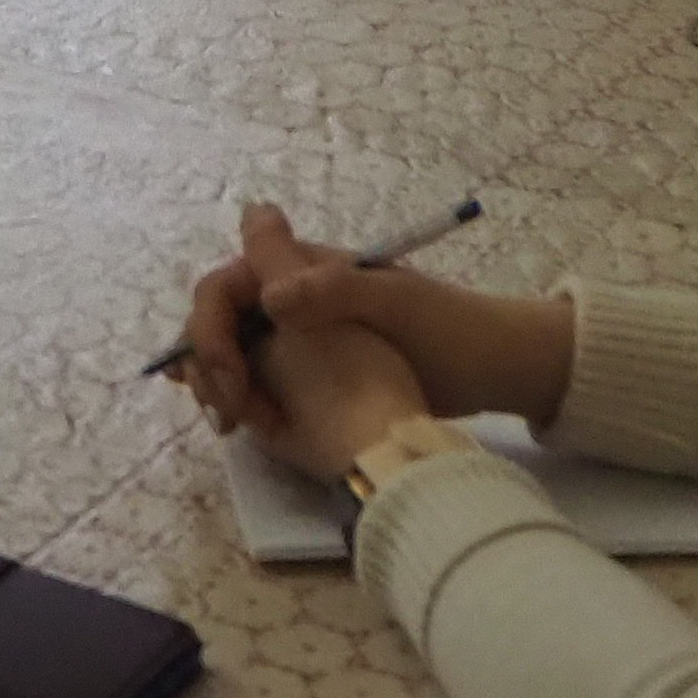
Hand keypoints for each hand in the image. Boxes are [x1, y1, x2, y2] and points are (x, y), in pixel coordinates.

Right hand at [171, 202, 577, 482]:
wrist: (488, 372)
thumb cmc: (443, 328)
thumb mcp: (389, 302)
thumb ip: (329, 290)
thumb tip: (269, 295)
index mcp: (302, 269)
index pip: (228, 283)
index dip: (212, 324)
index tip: (227, 371)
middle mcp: (292, 299)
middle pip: (220, 321)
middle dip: (209, 361)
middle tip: (226, 411)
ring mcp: (299, 340)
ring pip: (233, 356)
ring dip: (220, 385)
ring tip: (231, 423)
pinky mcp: (311, 378)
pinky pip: (257, 385)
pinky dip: (243, 402)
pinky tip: (247, 427)